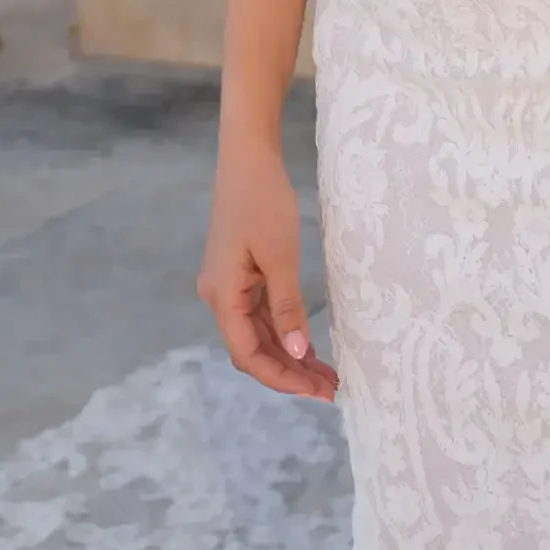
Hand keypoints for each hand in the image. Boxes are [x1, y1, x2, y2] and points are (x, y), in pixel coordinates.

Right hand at [198, 144, 338, 401]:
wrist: (248, 157)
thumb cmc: (263, 200)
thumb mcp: (280, 255)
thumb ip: (287, 306)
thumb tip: (296, 352)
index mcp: (222, 295)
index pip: (247, 354)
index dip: (280, 378)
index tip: (316, 392)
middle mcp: (219, 296)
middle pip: (252, 349)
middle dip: (289, 372)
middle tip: (330, 389)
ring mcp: (229, 285)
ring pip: (258, 334)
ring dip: (289, 355)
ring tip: (327, 375)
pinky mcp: (240, 274)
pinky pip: (261, 314)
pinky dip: (284, 331)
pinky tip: (308, 345)